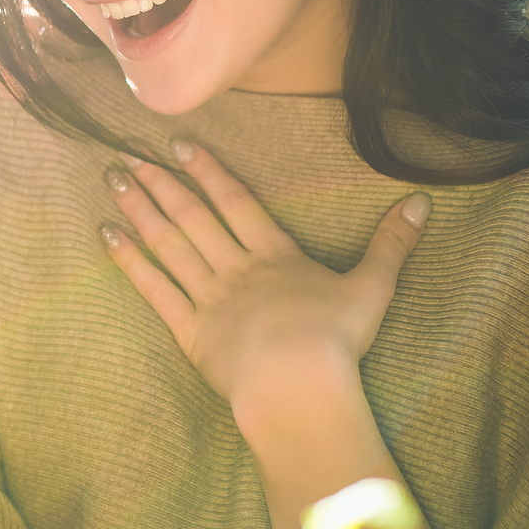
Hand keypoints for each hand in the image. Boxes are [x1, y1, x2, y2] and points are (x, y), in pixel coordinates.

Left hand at [100, 141, 462, 528]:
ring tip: (113, 180)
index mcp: (275, 255)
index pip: (235, 202)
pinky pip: (153, 289)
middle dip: (160, 183)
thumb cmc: (336, 341)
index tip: (179, 144)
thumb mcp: (372, 288)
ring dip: (140, 211)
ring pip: (168, 245)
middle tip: (128, 153)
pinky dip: (129, 261)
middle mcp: (235, 268)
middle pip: (191, 217)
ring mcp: (207, 298)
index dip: (208, 171)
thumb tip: (421, 202)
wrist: (296, 384)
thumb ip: (392, 244)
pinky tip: (106, 234)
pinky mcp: (188, 331)